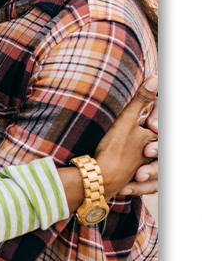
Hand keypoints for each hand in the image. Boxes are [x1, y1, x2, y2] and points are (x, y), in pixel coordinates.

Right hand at [94, 76, 158, 199]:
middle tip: (147, 136)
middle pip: (158, 149)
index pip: (160, 128)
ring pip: (153, 167)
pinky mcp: (130, 180)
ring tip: (140, 163)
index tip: (151, 124)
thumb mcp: (127, 119)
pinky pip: (142, 181)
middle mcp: (150, 156)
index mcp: (153, 140)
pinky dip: (141, 181)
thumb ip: (141, 100)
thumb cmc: (115, 148)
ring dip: (150, 166)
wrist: (101, 177)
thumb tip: (155, 79)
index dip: (156, 122)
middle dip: (154, 147)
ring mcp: (141, 168)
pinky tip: (133, 178)